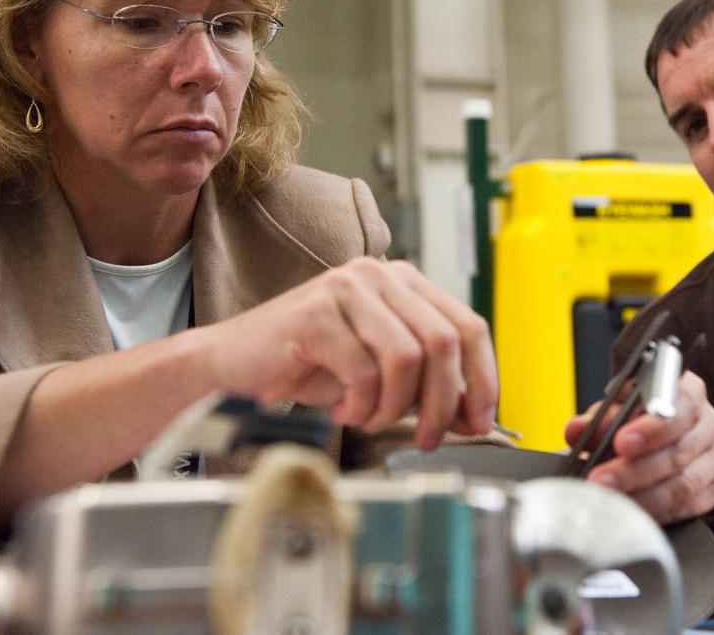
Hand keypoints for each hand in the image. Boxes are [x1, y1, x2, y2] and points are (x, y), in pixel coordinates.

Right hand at [204, 257, 497, 450]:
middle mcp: (380, 275)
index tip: (481, 422)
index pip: (468, 326)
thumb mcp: (382, 375)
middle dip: (443, 403)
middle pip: (444, 342)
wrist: (231, 366)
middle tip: (427, 438)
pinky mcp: (317, 313)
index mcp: (404, 282)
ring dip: (394, 406)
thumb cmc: (307, 368)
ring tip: (369, 418)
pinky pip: (364, 371)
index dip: (483, 378)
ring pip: (408, 358)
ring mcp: (348, 289)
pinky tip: (342, 409)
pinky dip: (359, 405)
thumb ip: (428, 386)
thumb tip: (474, 415)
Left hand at [563, 371, 713, 524]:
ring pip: (683, 484)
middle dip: (635, 470)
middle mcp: (710, 423)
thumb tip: (576, 430)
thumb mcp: (616, 412)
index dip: (651, 427)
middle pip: (679, 450)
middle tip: (601, 480)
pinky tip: (632, 513)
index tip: (621, 442)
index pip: (679, 405)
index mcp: (690, 392)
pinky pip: (689, 507)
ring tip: (609, 501)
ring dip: (642, 496)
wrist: (658, 439)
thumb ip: (599, 420)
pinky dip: (657, 512)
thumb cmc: (637, 419)